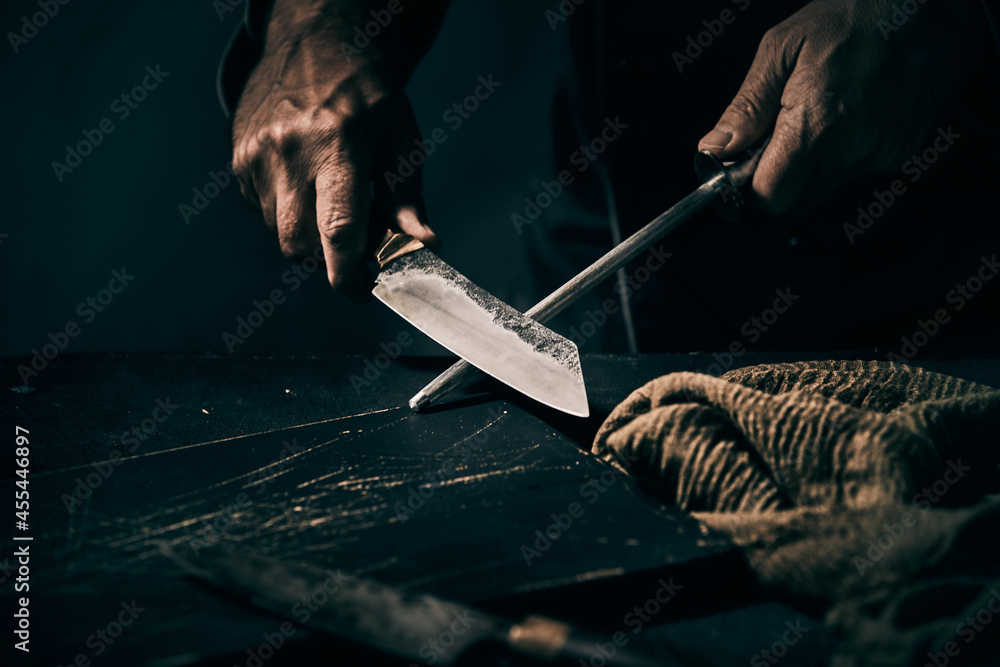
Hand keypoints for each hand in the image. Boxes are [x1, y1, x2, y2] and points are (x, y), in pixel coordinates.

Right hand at [232, 0, 439, 302]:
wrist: (315, 41)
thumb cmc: (367, 92)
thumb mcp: (400, 137)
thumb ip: (407, 197)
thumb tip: (423, 246)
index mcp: (337, 143)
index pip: (338, 229)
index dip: (349, 274)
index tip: (363, 293)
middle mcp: (288, 150)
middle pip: (299, 244)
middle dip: (327, 261)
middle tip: (356, 252)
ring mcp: (255, 154)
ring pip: (278, 234)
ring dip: (307, 240)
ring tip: (333, 207)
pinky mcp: (238, 159)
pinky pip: (262, 212)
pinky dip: (287, 217)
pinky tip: (307, 187)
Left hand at [698, 0, 977, 214]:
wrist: (930, 5)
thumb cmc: (857, 13)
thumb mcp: (783, 48)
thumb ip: (746, 107)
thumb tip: (715, 148)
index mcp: (817, 126)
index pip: (771, 195)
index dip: (748, 189)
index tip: (739, 170)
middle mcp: (852, 149)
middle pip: (798, 200)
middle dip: (775, 181)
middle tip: (768, 143)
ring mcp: (881, 154)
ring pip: (827, 186)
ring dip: (810, 166)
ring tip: (813, 116)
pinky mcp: (901, 151)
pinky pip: (857, 170)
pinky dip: (842, 153)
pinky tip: (845, 114)